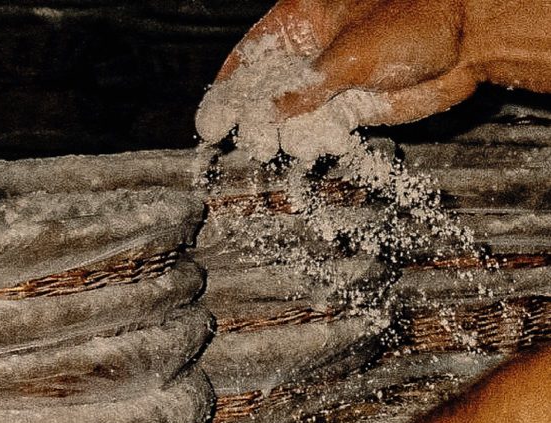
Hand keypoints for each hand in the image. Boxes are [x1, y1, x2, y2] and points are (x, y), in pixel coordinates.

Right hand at [196, 0, 550, 160]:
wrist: (467, 41)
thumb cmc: (414, 20)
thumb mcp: (348, 54)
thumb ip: (304, 90)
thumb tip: (266, 116)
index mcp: (303, 18)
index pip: (251, 54)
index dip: (227, 87)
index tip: (210, 120)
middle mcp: (311, 52)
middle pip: (265, 91)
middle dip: (250, 118)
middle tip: (243, 141)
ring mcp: (330, 83)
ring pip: (290, 117)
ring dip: (282, 136)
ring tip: (275, 147)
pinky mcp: (350, 109)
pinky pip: (319, 132)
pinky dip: (312, 143)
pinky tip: (309, 148)